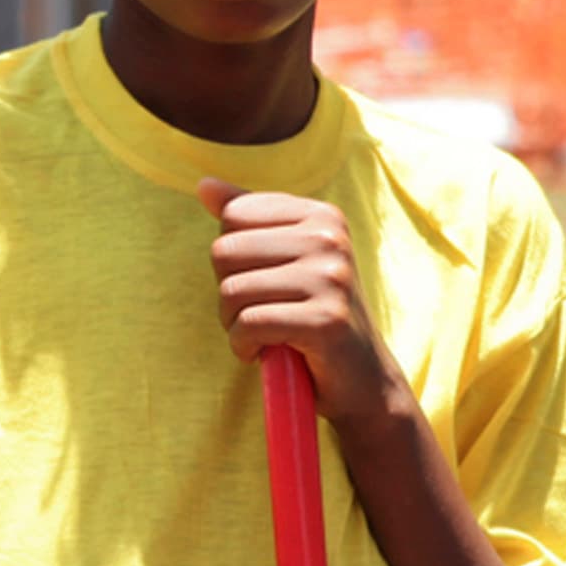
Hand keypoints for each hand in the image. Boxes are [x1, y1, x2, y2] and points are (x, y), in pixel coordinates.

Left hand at [197, 179, 408, 423]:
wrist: (361, 380)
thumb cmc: (314, 316)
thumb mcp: (286, 260)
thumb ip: (249, 219)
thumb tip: (204, 185)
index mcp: (322, 215)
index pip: (234, 216)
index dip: (233, 258)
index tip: (263, 281)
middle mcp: (330, 238)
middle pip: (225, 251)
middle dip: (228, 293)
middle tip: (260, 314)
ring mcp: (332, 277)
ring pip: (231, 291)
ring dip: (234, 324)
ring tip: (265, 335)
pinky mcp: (325, 319)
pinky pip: (248, 324)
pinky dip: (243, 346)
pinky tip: (265, 353)